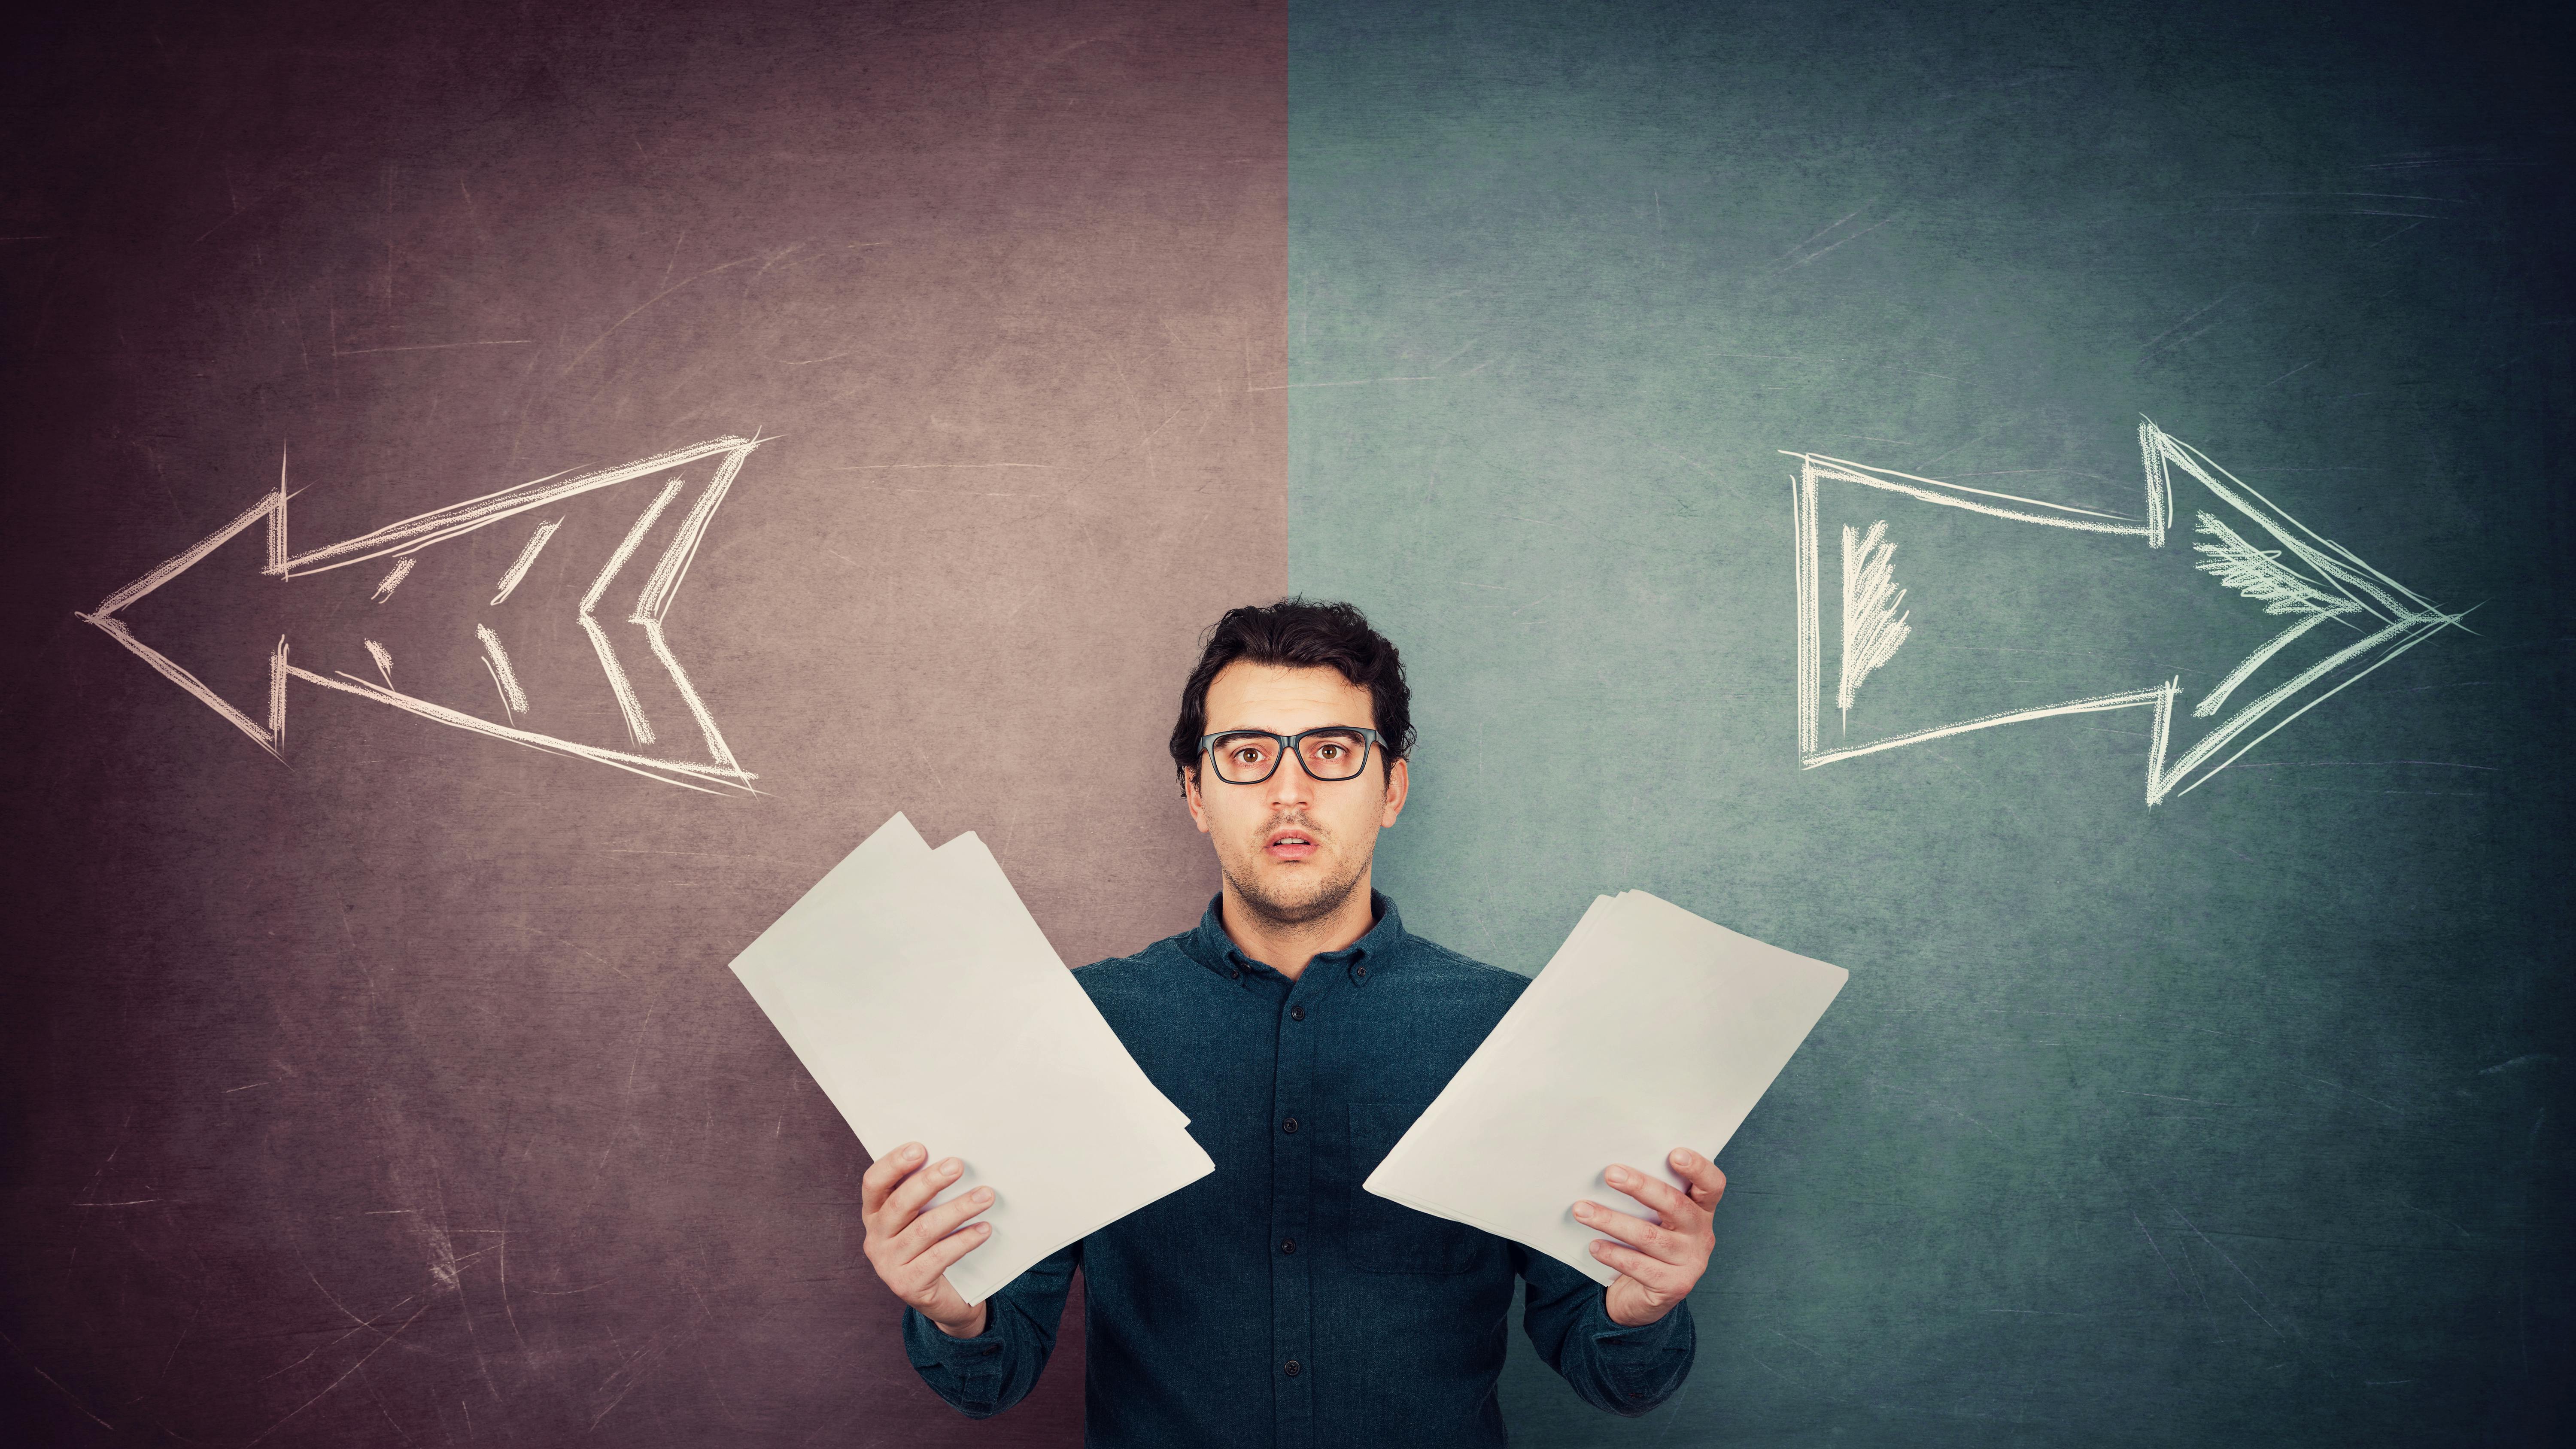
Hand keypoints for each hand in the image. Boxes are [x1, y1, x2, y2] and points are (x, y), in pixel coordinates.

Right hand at [860, 1142, 996, 1337]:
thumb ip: (929, 1193)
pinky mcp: (907, 1285)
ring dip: (958, 1209)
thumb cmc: (936, 1245)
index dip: (893, 1164)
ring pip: (923, 1229)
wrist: (945, 1297)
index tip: (920, 1148)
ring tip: (986, 1196)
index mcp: (874, 1213)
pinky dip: (964, 1240)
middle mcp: (875, 1238)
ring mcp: (888, 1264)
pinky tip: (984, 1229)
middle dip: (930, 1182)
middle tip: (957, 1166)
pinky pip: (939, 1256)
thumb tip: (955, 1160)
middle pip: (899, 1204)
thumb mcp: (926, 1216)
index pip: (874, 1183)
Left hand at [1574, 1148, 1724, 1327]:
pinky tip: (1594, 1246)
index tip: (1674, 1153)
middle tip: (1610, 1174)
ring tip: (1582, 1210)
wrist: (1645, 1296)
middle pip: (1675, 1205)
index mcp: (1701, 1210)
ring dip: (1611, 1220)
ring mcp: (1691, 1262)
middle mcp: (1702, 1234)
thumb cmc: (1647, 1244)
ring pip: (1649, 1236)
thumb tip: (1611, 1168)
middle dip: (1640, 1187)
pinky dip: (1614, 1254)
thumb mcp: (1656, 1218)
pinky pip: (1639, 1266)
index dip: (1698, 1168)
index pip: (1711, 1185)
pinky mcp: (1674, 1286)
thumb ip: (1649, 1196)